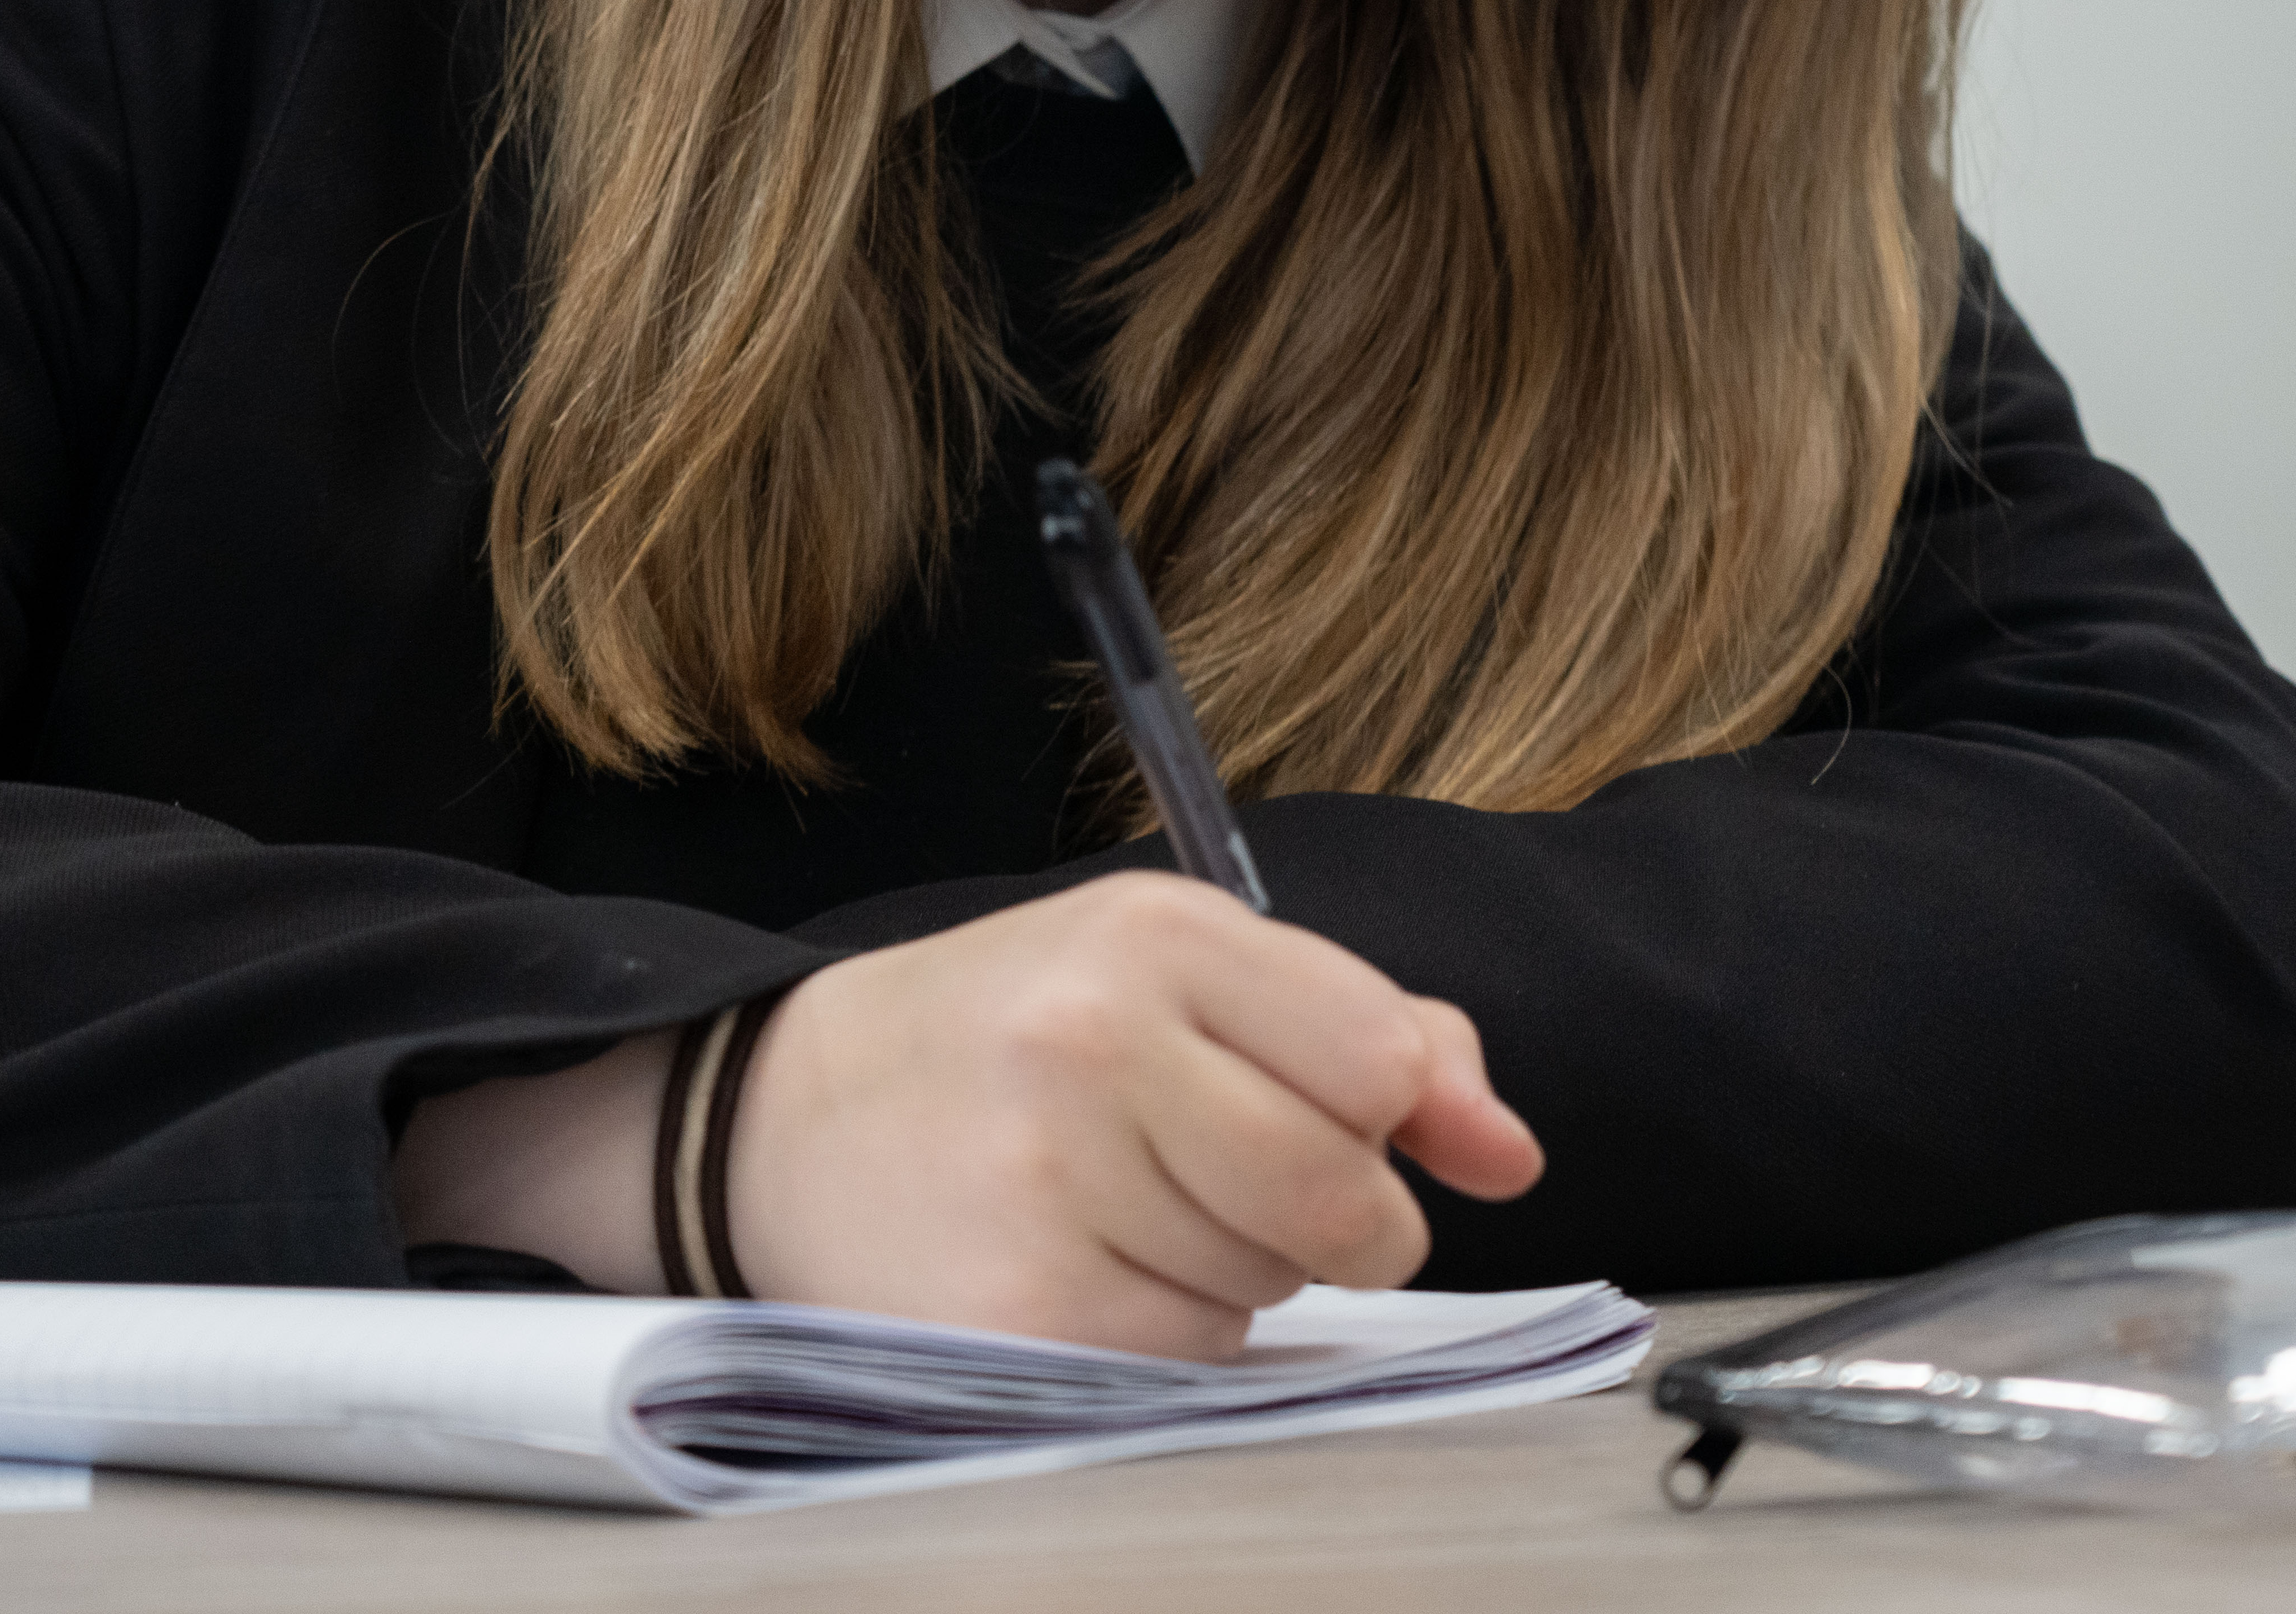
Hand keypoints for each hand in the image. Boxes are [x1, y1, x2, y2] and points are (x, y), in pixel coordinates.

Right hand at [726, 872, 1541, 1356]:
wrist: (785, 1116)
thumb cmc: (1014, 1036)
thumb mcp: (1181, 970)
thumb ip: (1372, 1034)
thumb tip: (1510, 1151)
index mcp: (1152, 938)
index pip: (1381, 1060)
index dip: (1394, 1118)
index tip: (1350, 1123)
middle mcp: (1097, 1047)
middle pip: (1343, 1193)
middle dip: (1339, 1221)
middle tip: (1250, 1189)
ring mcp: (1050, 1184)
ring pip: (1270, 1286)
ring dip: (1239, 1271)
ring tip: (1126, 1206)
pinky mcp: (1017, 1312)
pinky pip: (1188, 1356)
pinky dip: (1167, 1332)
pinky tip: (1085, 1267)